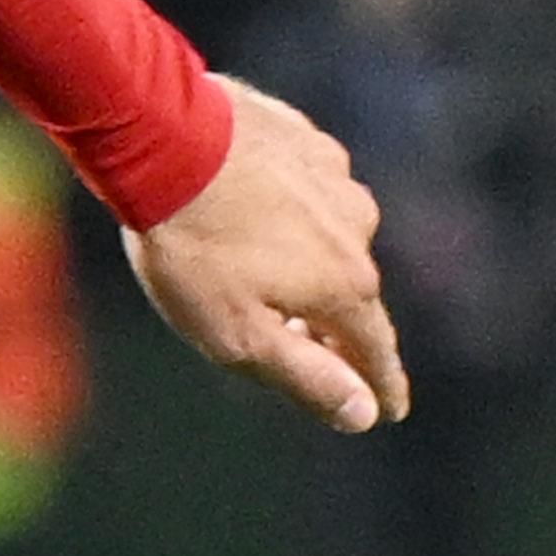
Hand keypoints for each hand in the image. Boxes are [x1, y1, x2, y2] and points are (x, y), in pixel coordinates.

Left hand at [126, 76, 409, 433]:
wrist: (164, 141)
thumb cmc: (193, 249)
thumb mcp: (239, 336)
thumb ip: (307, 377)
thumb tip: (365, 414)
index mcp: (345, 285)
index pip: (374, 349)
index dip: (381, 384)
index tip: (391, 409)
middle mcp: (358, 230)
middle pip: (350, 295)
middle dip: (330, 326)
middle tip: (306, 348)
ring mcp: (337, 181)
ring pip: (329, 239)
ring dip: (306, 262)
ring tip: (259, 274)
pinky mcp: (309, 144)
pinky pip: (306, 192)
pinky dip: (288, 212)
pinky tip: (249, 213)